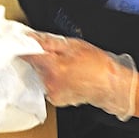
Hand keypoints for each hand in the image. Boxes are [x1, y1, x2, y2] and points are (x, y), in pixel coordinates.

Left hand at [22, 32, 137, 120]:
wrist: (112, 86)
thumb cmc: (99, 66)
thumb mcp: (75, 45)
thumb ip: (49, 41)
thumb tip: (32, 37)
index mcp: (54, 67)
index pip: (28, 55)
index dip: (26, 47)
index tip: (25, 43)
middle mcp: (50, 82)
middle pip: (34, 65)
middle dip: (41, 58)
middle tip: (57, 54)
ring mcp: (52, 93)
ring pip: (40, 75)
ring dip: (47, 69)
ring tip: (66, 66)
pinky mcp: (55, 100)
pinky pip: (47, 85)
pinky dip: (53, 79)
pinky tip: (67, 77)